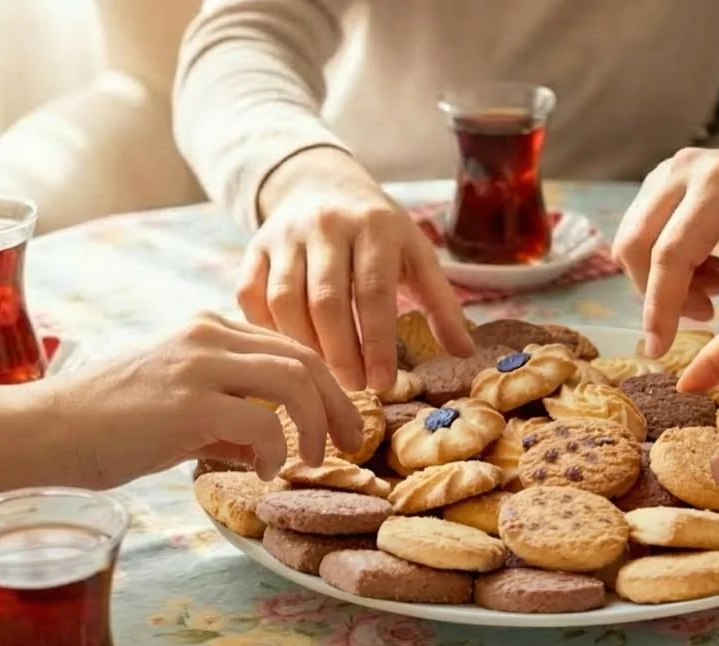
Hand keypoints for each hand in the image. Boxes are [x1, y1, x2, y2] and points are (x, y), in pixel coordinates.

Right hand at [47, 313, 363, 485]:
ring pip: (295, 382)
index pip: (288, 345)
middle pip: (304, 358)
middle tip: (349, 442)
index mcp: (207, 329)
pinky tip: (265, 471)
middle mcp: (208, 335)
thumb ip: (227, 418)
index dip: (326, 382)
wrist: (46, 432)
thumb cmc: (107, 428)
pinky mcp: (190, 402)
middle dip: (338, 403)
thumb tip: (270, 444)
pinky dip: (276, 451)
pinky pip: (263, 422)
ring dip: (314, 426)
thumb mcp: (179, 411)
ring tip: (311, 459)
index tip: (340, 420)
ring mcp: (198, 364)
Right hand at [240, 147, 473, 391]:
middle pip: (326, 300)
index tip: (382, 383)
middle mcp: (328, 225)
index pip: (374, 292)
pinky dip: (266, 329)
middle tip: (353, 388)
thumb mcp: (417, 255)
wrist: (322, 184)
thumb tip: (468, 352)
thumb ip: (441, 303)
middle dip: (340, 352)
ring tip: (323, 375)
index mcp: (376, 226)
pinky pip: (251, 294)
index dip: (377, 343)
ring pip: (285, 300)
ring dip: (303, 346)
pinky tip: (287, 353)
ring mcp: (286, 234)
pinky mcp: (256, 245)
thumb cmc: (379, 233)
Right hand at [614, 140, 718, 356]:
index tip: (660, 350)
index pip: (671, 253)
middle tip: (705, 315)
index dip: (662, 307)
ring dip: (662, 281)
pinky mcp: (661, 181)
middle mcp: (686, 169)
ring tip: (713, 292)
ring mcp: (668, 171)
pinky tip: (706, 271)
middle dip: (659, 295)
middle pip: (637, 245)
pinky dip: (664, 265)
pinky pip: (641, 233)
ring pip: (633, 241)